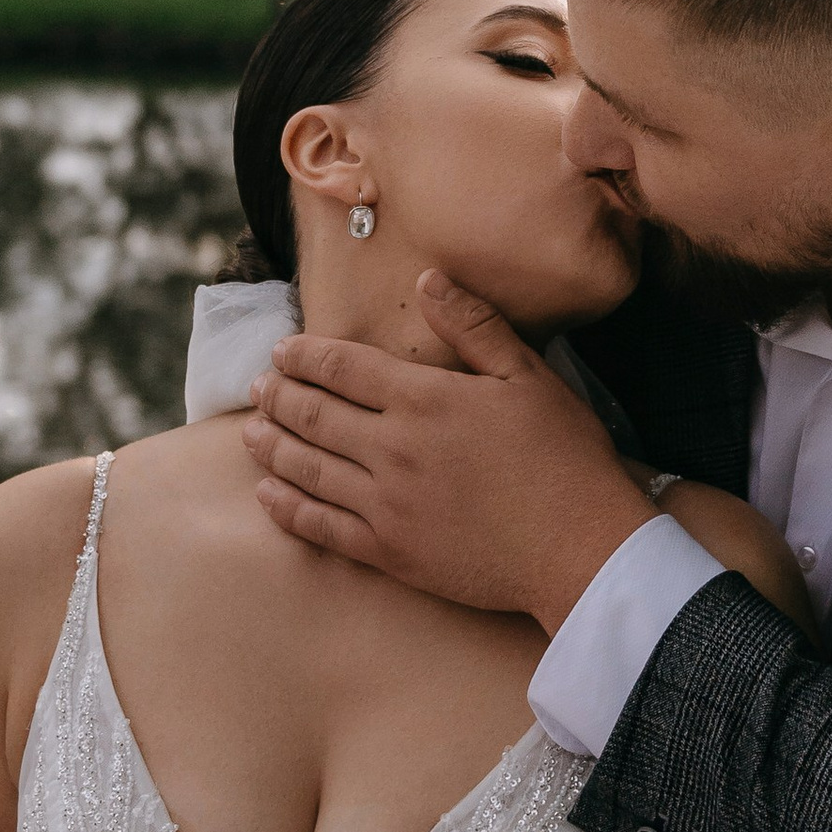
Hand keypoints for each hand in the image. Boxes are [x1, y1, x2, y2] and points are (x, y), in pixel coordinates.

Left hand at [244, 272, 650, 630]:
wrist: (580, 548)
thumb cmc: (563, 457)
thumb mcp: (528, 376)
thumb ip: (474, 325)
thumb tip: (427, 280)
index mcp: (425, 399)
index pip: (343, 368)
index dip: (305, 356)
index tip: (281, 350)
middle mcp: (393, 448)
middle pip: (314, 414)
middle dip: (278, 395)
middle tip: (257, 386)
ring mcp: (386, 504)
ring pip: (307, 469)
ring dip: (272, 445)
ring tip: (250, 431)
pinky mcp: (389, 552)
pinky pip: (321, 526)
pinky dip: (286, 507)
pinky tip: (267, 494)